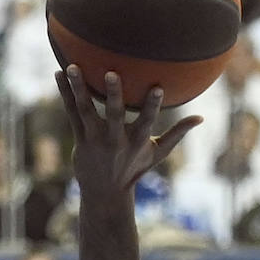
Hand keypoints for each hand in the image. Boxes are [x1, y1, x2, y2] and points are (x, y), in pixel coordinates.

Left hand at [57, 68, 200, 197]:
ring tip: (71, 66)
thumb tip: (201, 118)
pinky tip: (58, 73)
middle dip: (113, 94)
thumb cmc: (134, 168)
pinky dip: (65, 93)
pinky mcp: (80, 139)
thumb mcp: (157, 154)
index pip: (147, 121)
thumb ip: (177, 134)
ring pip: (85, 111)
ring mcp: (94, 139)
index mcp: (137, 141)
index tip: (158, 87)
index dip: (152, 105)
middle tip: (110, 73)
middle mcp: (115, 140)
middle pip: (114, 115)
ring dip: (78, 88)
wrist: (105, 193)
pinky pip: (71, 112)